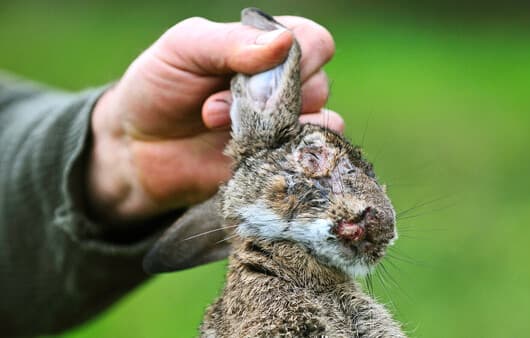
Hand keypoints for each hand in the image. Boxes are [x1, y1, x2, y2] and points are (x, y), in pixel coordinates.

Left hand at [87, 16, 342, 223]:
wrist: (136, 149)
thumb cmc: (158, 87)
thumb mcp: (183, 48)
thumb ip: (231, 41)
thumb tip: (285, 43)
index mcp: (266, 48)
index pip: (313, 42)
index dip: (299, 56)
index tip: (252, 70)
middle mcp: (283, 86)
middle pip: (319, 85)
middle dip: (266, 97)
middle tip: (213, 107)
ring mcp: (283, 127)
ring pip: (320, 123)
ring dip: (270, 128)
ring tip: (218, 128)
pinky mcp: (276, 162)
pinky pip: (308, 160)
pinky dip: (283, 155)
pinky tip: (244, 153)